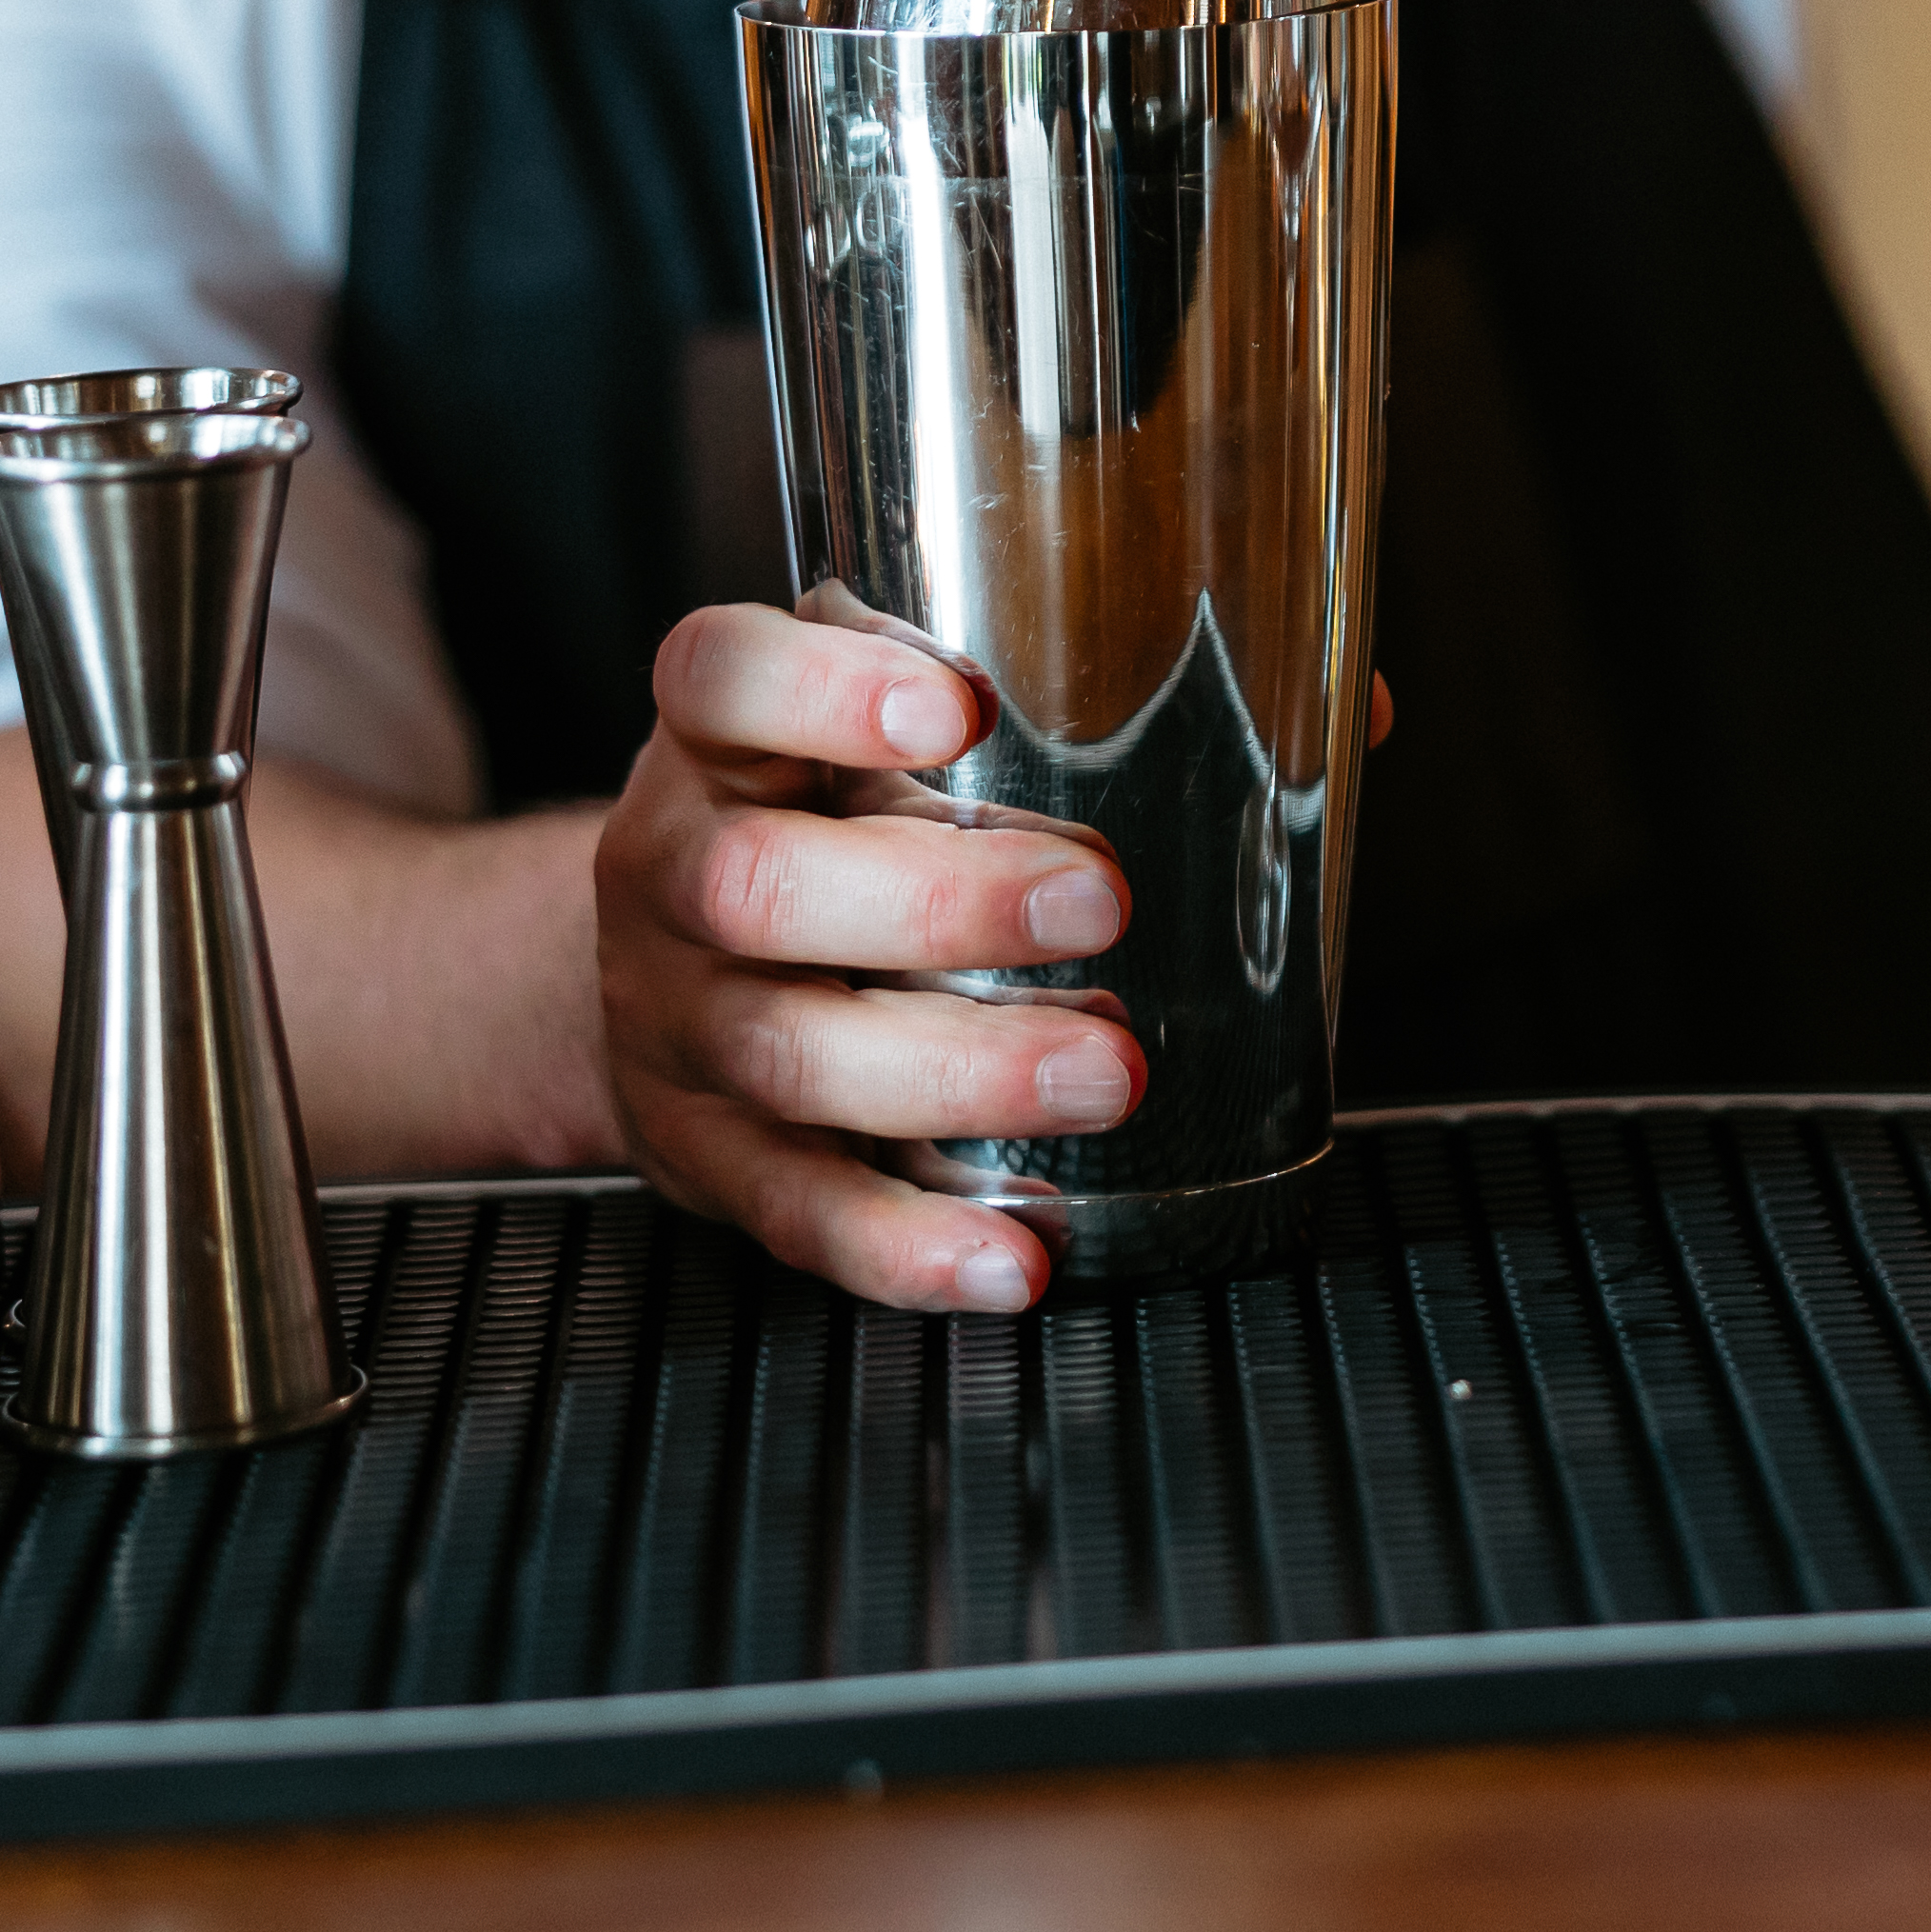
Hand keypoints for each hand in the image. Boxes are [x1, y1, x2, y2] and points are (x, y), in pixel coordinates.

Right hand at [594, 602, 1144, 1311]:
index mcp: (710, 742)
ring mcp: (674, 1022)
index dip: (824, 690)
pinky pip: (797, 1209)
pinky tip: (1014, 1251)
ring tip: (1103, 1075)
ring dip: (959, 1074)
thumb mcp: (862, 730)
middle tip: (1096, 903)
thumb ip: (998, 709)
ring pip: (787, 1055)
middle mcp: (668, 873)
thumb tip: (1268, 708)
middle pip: (756, 886)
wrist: (662, 962)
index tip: (960, 710)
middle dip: (936, 902)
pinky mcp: (702, 1154)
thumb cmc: (808, 821)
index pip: (721, 680)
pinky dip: (908, 1245)